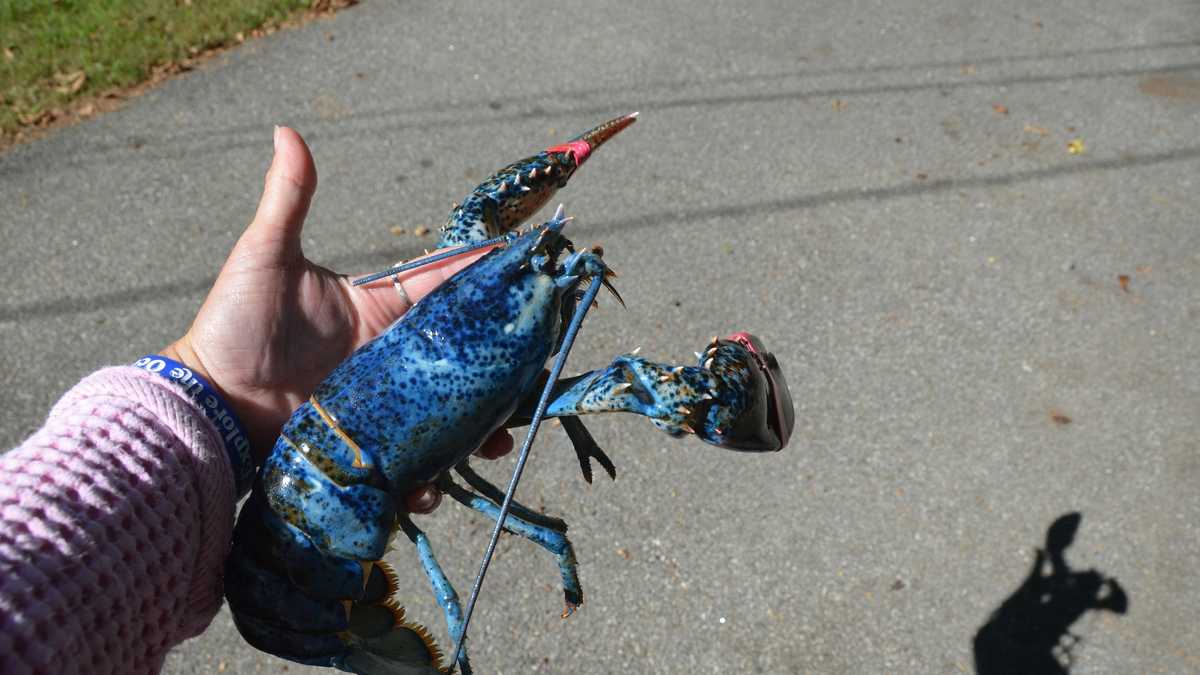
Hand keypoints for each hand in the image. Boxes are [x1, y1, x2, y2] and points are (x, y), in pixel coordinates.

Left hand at [163, 126, 510, 512]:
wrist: (204, 400)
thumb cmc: (232, 325)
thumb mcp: (264, 258)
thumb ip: (287, 200)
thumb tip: (287, 131)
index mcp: (380, 306)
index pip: (446, 283)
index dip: (488, 276)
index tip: (532, 268)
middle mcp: (392, 354)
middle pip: (463, 355)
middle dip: (501, 365)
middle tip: (534, 372)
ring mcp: (384, 401)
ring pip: (448, 413)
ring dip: (477, 429)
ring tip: (496, 443)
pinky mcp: (369, 442)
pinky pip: (410, 461)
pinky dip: (425, 480)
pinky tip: (428, 491)